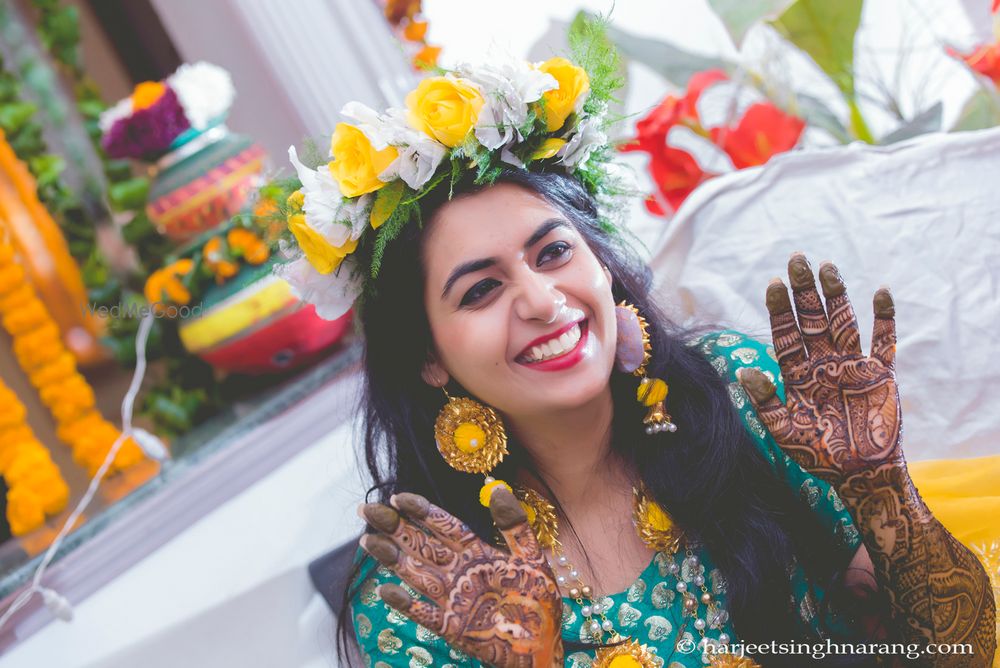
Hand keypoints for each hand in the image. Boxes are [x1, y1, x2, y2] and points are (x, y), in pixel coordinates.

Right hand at [359, 487, 562, 667]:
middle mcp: (460, 573)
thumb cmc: (539, 601)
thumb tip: (498, 488)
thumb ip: (515, 525)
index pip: (445, 526)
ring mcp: (454, 599)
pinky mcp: (453, 628)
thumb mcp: (533, 558)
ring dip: (393, 557)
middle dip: (395, 527)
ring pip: (417, 573)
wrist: (544, 646)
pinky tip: (385, 589)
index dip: (423, 511)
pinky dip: (406, 603)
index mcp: (477, 553)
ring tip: (368, 540)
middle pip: (422, 545)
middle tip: (368, 510)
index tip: (400, 497)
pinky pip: (425, 614)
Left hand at [737, 253, 901, 485]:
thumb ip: (765, 402)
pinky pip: (883, 340)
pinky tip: (880, 292)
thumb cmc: (819, 457)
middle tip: (797, 258)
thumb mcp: (784, 432)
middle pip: (812, 319)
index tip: (773, 283)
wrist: (861, 475)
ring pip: (843, 321)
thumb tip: (743, 372)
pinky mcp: (880, 374)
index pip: (786, 334)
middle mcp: (823, 363)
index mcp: (798, 374)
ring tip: (827, 266)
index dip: (780, 309)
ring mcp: (852, 365)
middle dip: (804, 290)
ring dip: (836, 294)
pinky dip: (884, 318)